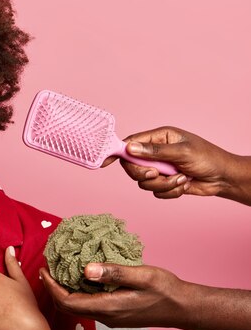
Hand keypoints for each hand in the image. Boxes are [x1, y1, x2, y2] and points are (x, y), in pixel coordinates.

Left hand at [40, 263, 196, 329]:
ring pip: (77, 307)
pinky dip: (77, 292)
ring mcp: (110, 317)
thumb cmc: (166, 290)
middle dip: (53, 288)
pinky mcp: (115, 314)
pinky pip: (88, 305)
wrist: (184, 308)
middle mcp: (105, 316)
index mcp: (108, 307)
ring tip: (60, 270)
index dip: (51, 286)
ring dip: (64, 291)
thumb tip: (86, 269)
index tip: (44, 269)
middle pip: (68, 307)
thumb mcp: (141, 275)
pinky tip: (80, 277)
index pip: (67, 301)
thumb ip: (114, 272)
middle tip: (47, 268)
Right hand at [101, 126, 239, 199]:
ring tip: (180, 179)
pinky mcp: (164, 182)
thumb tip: (129, 148)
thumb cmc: (208, 158)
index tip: (105, 162)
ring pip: (143, 182)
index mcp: (159, 137)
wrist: (223, 179)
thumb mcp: (181, 152)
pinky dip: (169, 192)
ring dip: (162, 185)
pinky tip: (183, 185)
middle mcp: (156, 152)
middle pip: (132, 166)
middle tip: (156, 174)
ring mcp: (159, 168)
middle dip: (144, 174)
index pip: (131, 143)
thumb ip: (154, 151)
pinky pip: (155, 192)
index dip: (117, 152)